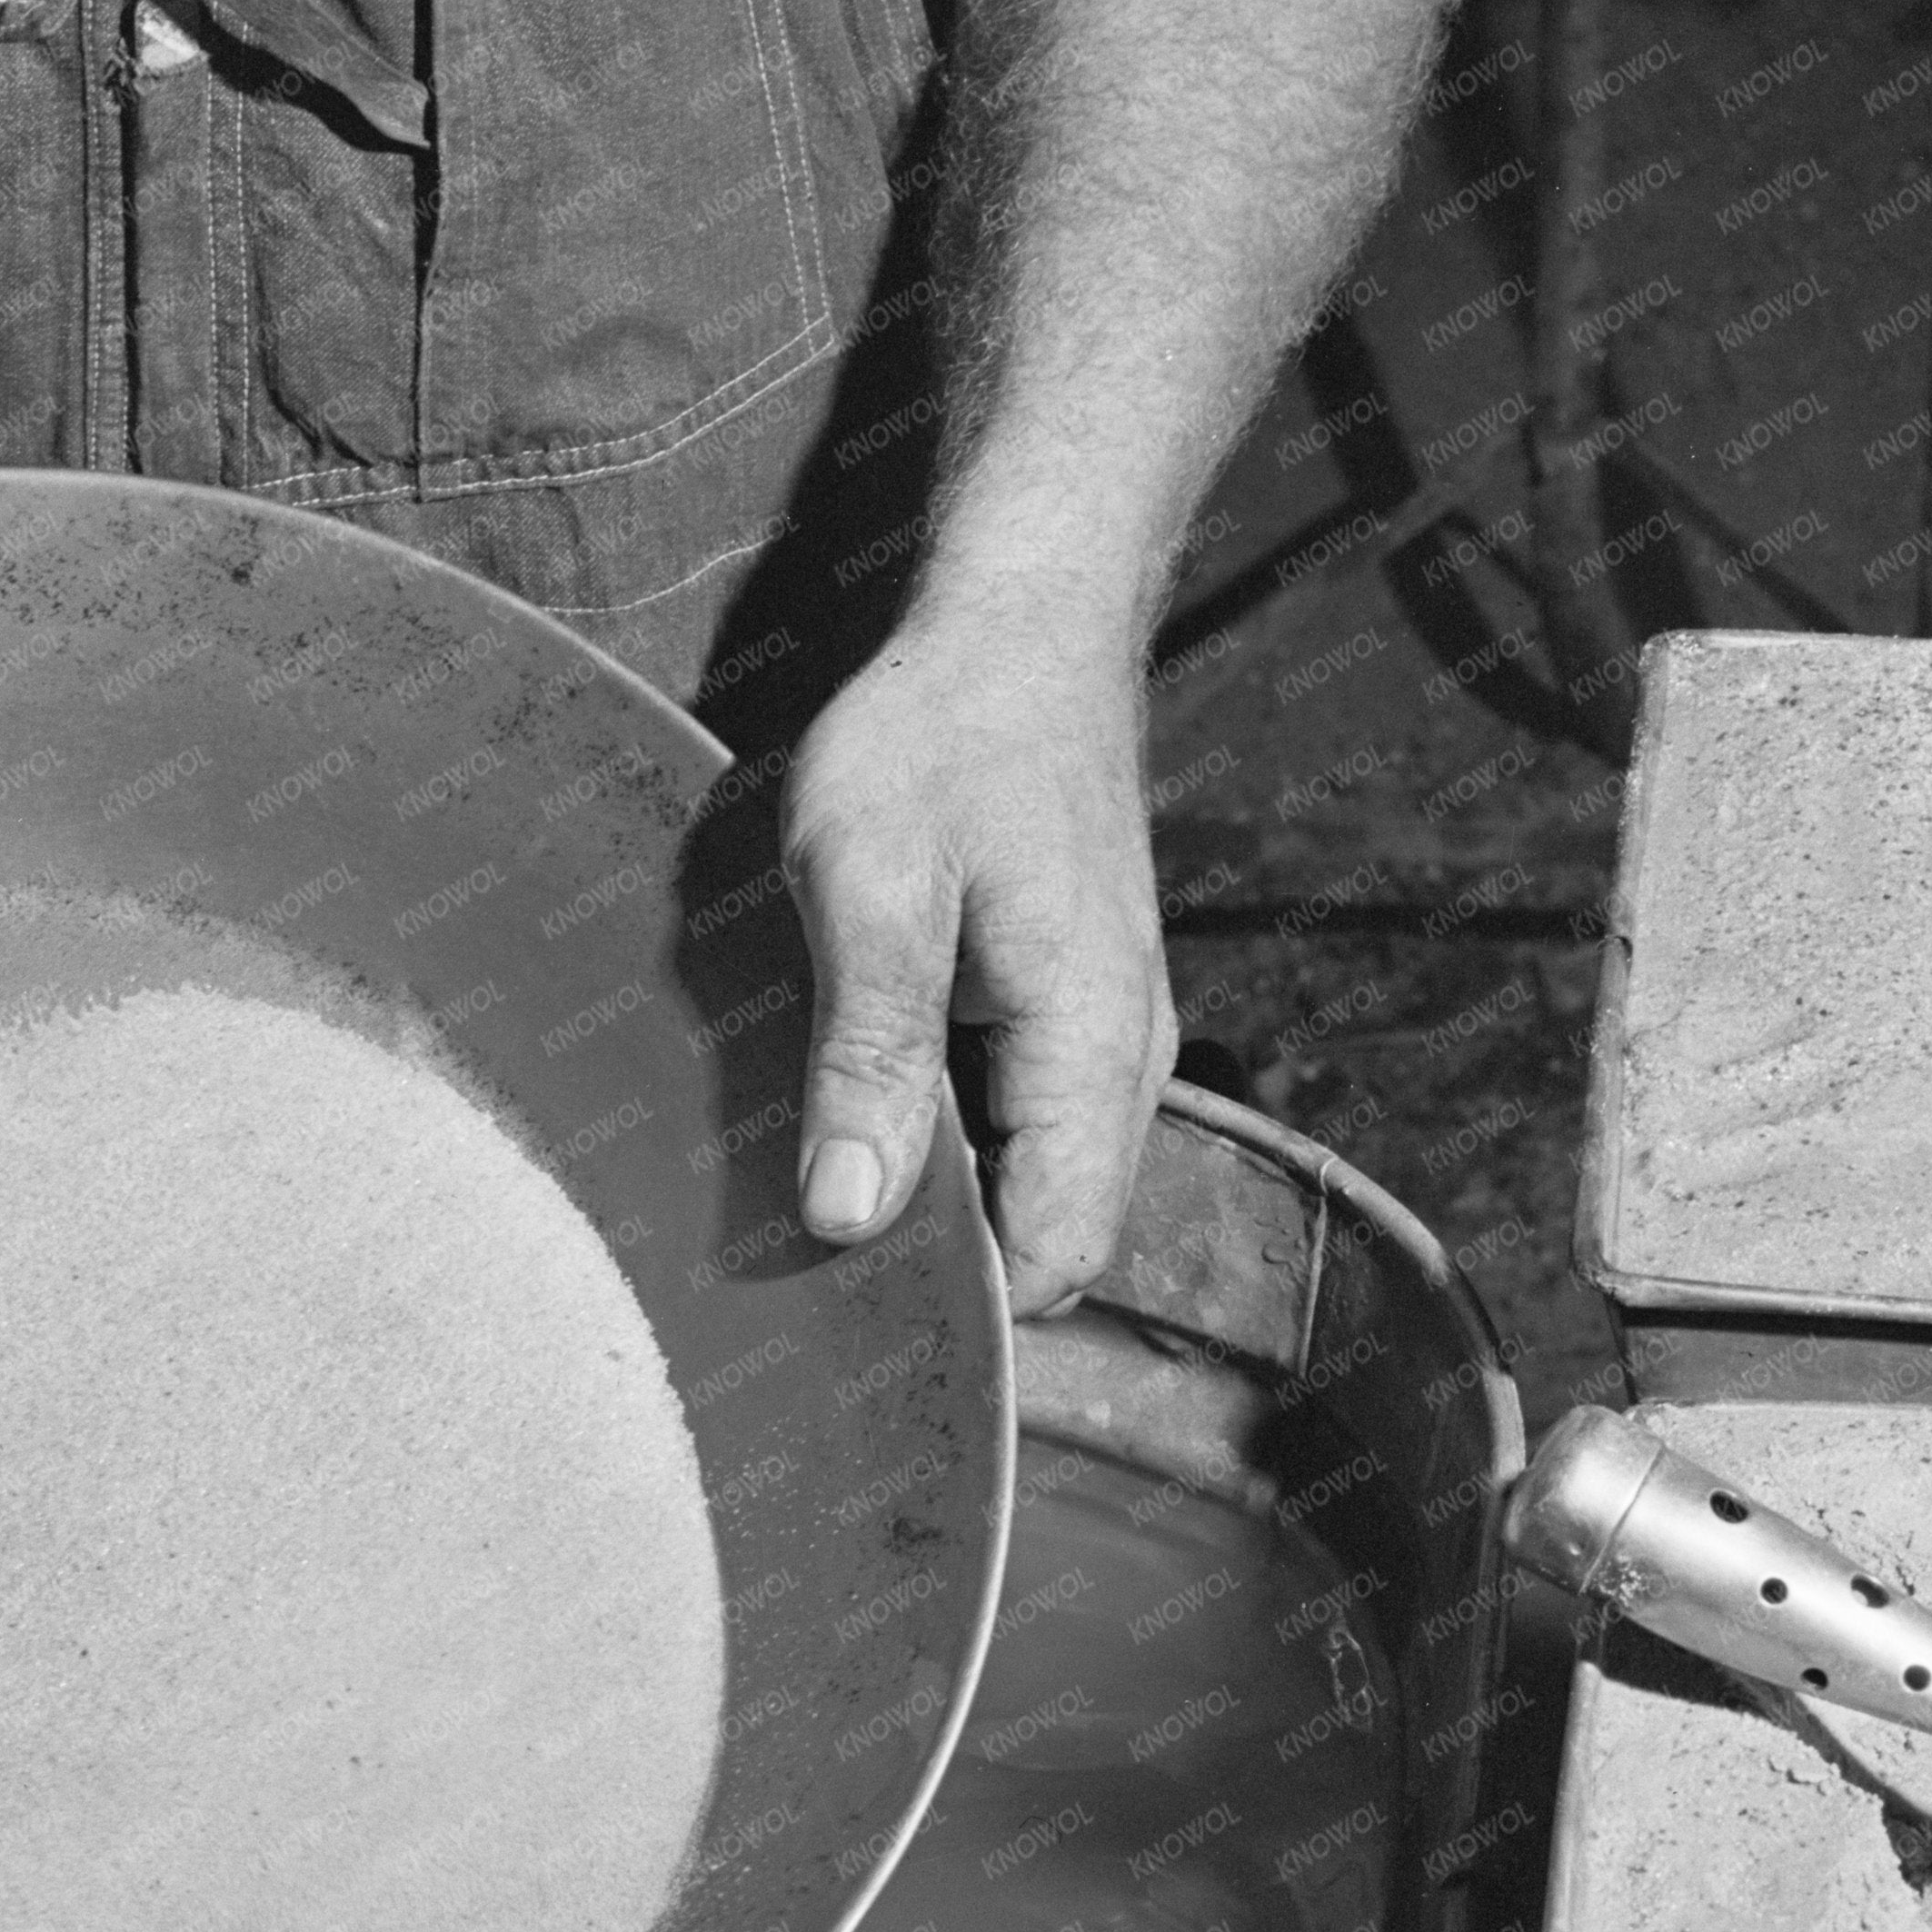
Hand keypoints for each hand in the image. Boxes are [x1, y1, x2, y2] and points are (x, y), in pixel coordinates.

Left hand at [777, 597, 1170, 1320]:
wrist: (1021, 630)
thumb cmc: (943, 737)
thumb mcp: (871, 885)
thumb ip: (867, 1055)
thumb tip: (848, 1218)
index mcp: (1092, 1051)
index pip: (1055, 1256)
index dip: (959, 1300)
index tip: (841, 1291)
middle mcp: (1125, 1066)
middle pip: (1049, 1236)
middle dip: (941, 1258)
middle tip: (806, 1232)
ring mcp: (1110, 1042)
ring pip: (1035, 1182)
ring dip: (940, 1191)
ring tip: (826, 1157)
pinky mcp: (1077, 1014)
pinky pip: (1024, 1123)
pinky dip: (951, 1134)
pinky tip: (865, 1091)